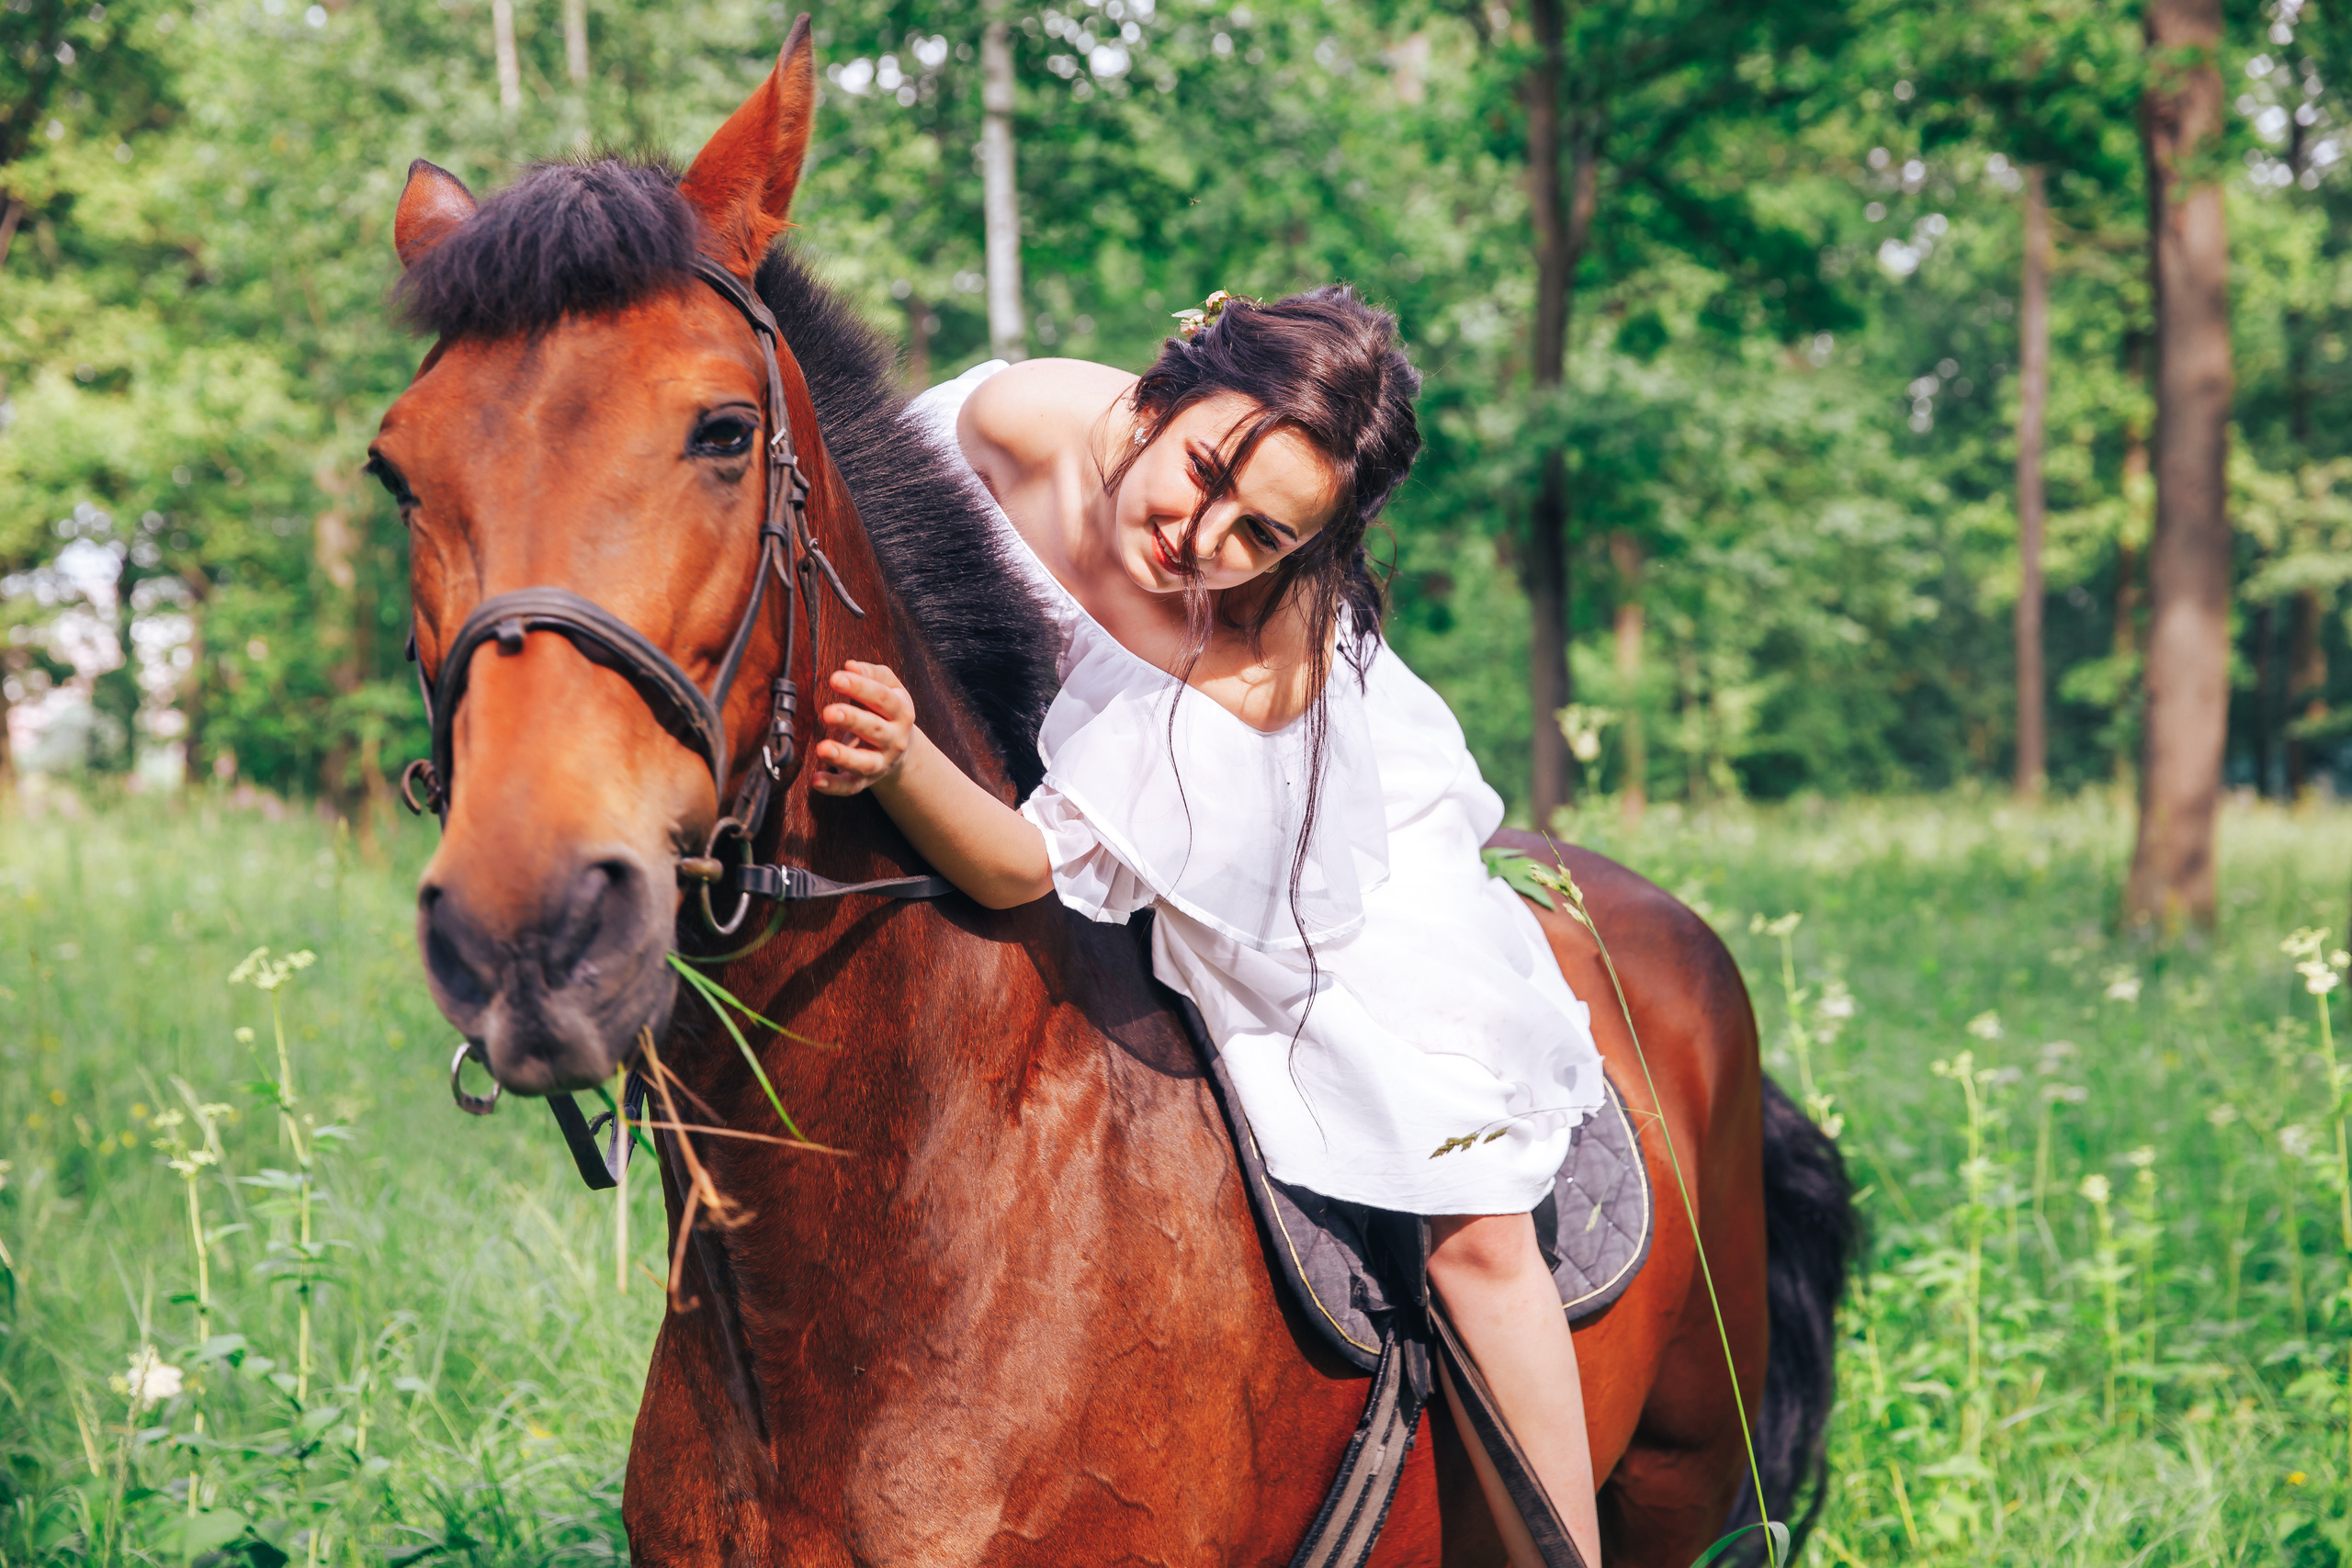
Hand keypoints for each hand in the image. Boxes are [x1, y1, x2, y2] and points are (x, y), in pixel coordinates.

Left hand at [812, 660, 914, 795]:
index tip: (834, 678)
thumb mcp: (888, 688)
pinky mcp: (865, 780)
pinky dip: (834, 786)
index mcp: (901, 711)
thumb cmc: (886, 710)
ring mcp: (880, 762)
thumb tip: (851, 666)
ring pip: (864, 762)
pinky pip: (850, 786)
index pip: (882, 698)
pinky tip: (816, 780)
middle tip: (828, 712)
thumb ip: (871, 674)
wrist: (901, 747)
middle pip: (874, 729)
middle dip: (852, 720)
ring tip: (822, 749)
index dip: (859, 687)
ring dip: (843, 757)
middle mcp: (894, 739)